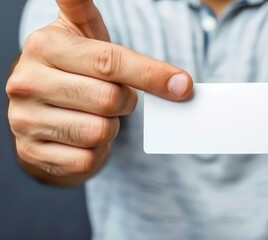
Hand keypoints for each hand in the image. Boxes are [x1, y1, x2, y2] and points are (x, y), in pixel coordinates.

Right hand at [6, 0, 192, 184]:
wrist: (42, 112)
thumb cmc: (74, 70)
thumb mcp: (81, 36)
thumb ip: (85, 11)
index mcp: (45, 47)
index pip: (109, 62)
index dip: (151, 74)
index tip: (183, 85)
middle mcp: (27, 82)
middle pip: (109, 99)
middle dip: (124, 101)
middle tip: (114, 96)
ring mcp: (26, 121)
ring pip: (99, 131)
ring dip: (109, 127)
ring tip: (95, 115)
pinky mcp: (34, 153)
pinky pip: (87, 158)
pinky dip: (97, 151)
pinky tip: (84, 137)